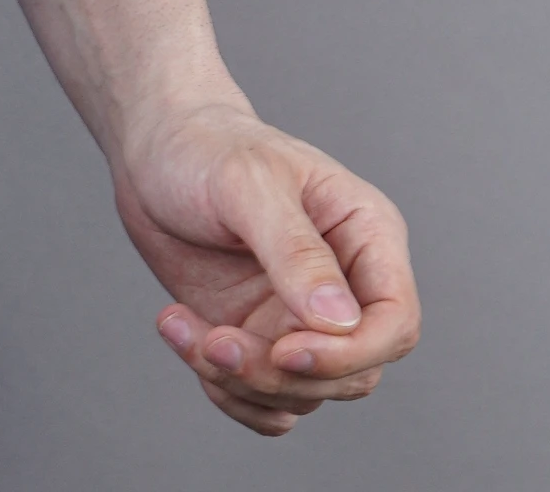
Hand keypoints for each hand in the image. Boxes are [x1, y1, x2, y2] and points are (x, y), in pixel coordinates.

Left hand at [112, 100, 418, 437]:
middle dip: (279, 374)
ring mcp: (302, 318)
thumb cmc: (206, 146)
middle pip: (351, 374)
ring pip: (304, 394)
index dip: (351, 354)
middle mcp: (345, 285)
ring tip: (178, 325)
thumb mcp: (247, 183)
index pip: (395, 323)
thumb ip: (294, 250)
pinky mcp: (262, 338)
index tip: (284, 352)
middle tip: (213, 340)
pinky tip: (180, 333)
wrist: (154, 148)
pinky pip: (266, 402)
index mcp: (365, 234)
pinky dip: (225, 390)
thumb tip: (342, 322)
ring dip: (240, 382)